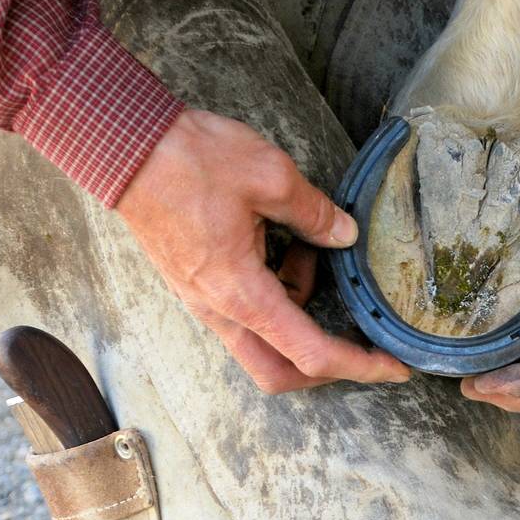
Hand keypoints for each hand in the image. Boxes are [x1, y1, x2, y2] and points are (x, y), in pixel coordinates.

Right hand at [116, 108, 409, 392]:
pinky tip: (285, 245)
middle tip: (361, 339)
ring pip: (265, 343)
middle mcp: (222, 313)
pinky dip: (279, 292)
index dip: (360, 366)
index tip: (396, 368)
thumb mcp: (269, 175)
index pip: (312, 354)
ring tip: (311, 252)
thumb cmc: (188, 159)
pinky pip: (248, 313)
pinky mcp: (201, 287)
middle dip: (326, 366)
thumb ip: (314, 214)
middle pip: (281, 372)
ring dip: (300, 312)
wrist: (123, 146)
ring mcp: (207, 303)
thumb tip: (345, 235)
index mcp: (243, 295)